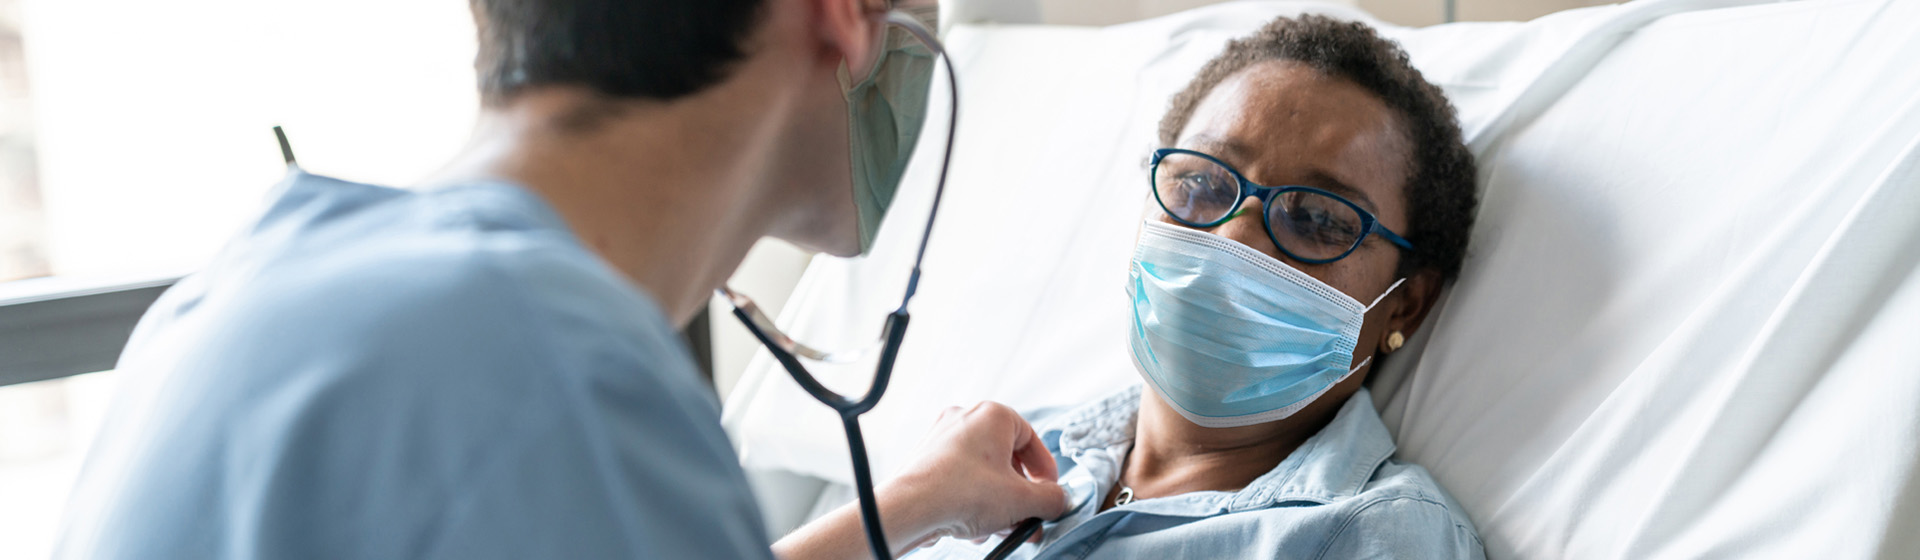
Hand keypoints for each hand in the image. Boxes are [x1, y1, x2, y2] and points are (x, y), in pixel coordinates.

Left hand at [880, 402, 1068, 549]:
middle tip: (1028, 517)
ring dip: (998, 503)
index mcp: (992, 415)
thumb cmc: (962, 493)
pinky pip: (961, 479)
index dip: (1045, 471)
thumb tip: (1058, 500)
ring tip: (1002, 529)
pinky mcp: (926, 460)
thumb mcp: (1022, 501)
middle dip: (1020, 495)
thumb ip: (1051, 499)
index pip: (1032, 439)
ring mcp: (942, 438)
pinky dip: (973, 501)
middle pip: (1007, 459)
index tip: (1049, 493)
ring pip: (983, 473)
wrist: (910, 509)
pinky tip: (975, 528)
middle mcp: (965, 419)